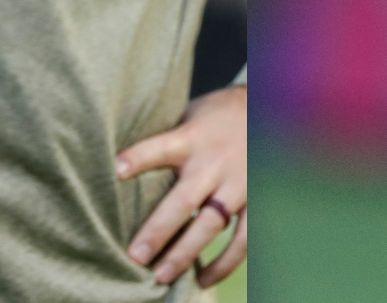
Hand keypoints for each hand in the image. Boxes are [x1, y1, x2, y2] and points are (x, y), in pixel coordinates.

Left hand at [118, 85, 246, 287]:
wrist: (271, 108)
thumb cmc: (220, 115)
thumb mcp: (192, 114)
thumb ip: (168, 136)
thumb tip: (121, 157)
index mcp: (192, 137)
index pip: (160, 147)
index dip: (138, 158)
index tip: (115, 171)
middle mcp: (214, 162)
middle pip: (183, 199)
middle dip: (158, 230)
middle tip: (135, 256)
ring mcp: (237, 184)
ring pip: (211, 224)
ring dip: (186, 252)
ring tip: (162, 276)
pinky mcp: (257, 201)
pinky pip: (242, 238)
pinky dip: (224, 262)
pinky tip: (203, 279)